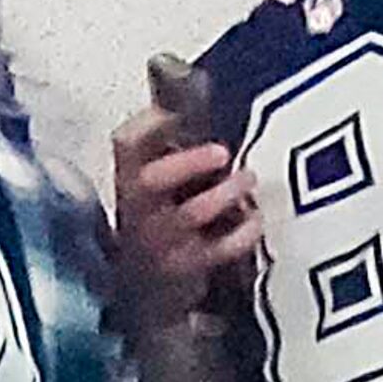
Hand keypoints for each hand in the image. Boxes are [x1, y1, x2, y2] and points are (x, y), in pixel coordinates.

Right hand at [113, 105, 260, 330]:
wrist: (145, 293)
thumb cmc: (161, 218)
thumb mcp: (157, 180)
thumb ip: (172, 141)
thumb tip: (197, 88)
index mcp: (130, 178)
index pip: (127, 144)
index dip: (151, 123)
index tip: (178, 112)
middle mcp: (139, 209)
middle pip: (150, 181)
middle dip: (188, 163)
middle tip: (222, 151)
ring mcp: (162, 242)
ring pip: (188, 216)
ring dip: (223, 194)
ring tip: (248, 179)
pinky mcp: (188, 269)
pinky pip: (218, 250)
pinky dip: (242, 233)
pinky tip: (256, 219)